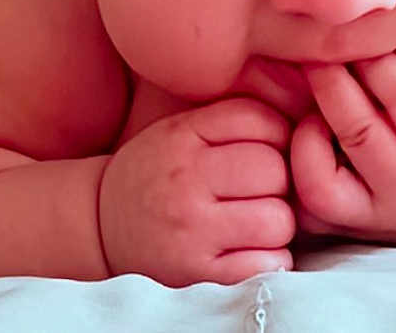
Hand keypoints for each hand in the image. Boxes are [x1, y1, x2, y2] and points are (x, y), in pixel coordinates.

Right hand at [98, 98, 294, 285]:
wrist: (99, 225)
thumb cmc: (155, 170)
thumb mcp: (181, 128)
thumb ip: (230, 120)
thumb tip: (296, 124)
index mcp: (183, 136)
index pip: (258, 120)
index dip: (278, 132)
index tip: (270, 146)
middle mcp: (186, 181)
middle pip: (274, 169)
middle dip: (281, 179)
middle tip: (266, 188)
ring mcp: (192, 232)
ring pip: (277, 219)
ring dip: (279, 221)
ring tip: (259, 219)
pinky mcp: (197, 275)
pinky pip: (265, 265)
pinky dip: (272, 258)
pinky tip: (253, 248)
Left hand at [291, 38, 395, 243]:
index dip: (380, 63)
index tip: (363, 33)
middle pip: (361, 133)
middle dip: (333, 79)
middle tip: (321, 46)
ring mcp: (383, 215)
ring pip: (322, 180)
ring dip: (308, 128)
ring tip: (317, 95)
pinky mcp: (355, 228)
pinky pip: (311, 206)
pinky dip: (300, 166)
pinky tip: (312, 130)